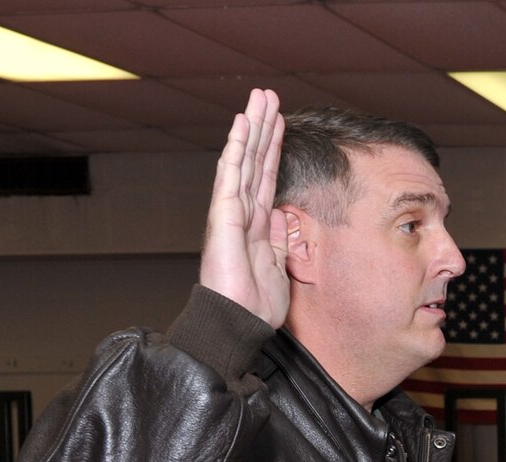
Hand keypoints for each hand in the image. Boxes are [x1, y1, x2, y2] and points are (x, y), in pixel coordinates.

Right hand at [199, 89, 287, 327]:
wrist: (237, 322)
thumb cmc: (254, 302)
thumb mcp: (278, 265)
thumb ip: (279, 237)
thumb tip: (282, 212)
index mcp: (256, 222)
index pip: (266, 175)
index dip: (274, 148)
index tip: (281, 121)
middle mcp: (242, 211)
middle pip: (255, 159)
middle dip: (263, 127)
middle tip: (268, 95)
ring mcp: (230, 210)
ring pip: (243, 158)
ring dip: (252, 127)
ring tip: (259, 98)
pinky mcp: (223, 215)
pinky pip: (231, 174)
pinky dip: (237, 147)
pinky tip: (242, 124)